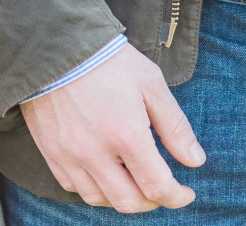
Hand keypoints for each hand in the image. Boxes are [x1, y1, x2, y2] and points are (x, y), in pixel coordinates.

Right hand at [21, 44, 205, 213]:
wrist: (55, 43)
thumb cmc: (107, 58)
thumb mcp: (150, 82)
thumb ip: (174, 125)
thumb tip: (195, 160)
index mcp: (126, 134)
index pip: (157, 187)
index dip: (177, 197)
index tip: (185, 192)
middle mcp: (95, 152)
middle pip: (129, 202)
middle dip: (152, 201)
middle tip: (160, 187)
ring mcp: (69, 154)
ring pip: (99, 199)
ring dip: (122, 197)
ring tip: (132, 180)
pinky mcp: (50, 150)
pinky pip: (73, 186)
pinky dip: (93, 187)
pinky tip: (103, 171)